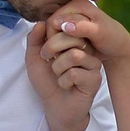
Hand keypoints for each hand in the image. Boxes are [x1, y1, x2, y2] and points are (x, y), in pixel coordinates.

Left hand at [25, 14, 100, 130]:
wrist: (55, 107)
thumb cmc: (47, 82)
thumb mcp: (34, 59)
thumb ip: (34, 40)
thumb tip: (40, 23)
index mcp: (74, 41)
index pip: (64, 25)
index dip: (50, 35)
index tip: (45, 51)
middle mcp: (86, 49)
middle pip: (71, 36)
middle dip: (51, 49)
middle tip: (48, 61)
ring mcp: (93, 63)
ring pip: (74, 55)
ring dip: (58, 68)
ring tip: (59, 76)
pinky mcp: (95, 78)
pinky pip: (75, 73)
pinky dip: (64, 81)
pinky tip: (67, 86)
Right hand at [46, 0, 129, 72]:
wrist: (116, 48)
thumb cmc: (111, 39)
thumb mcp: (100, 32)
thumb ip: (83, 28)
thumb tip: (65, 26)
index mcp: (78, 3)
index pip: (53, 21)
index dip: (56, 38)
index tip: (70, 50)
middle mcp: (71, 8)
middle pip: (50, 26)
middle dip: (57, 42)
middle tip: (70, 53)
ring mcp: (69, 18)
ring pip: (52, 34)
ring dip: (59, 46)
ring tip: (72, 53)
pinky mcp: (68, 28)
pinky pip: (56, 38)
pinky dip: (61, 47)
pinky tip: (71, 53)